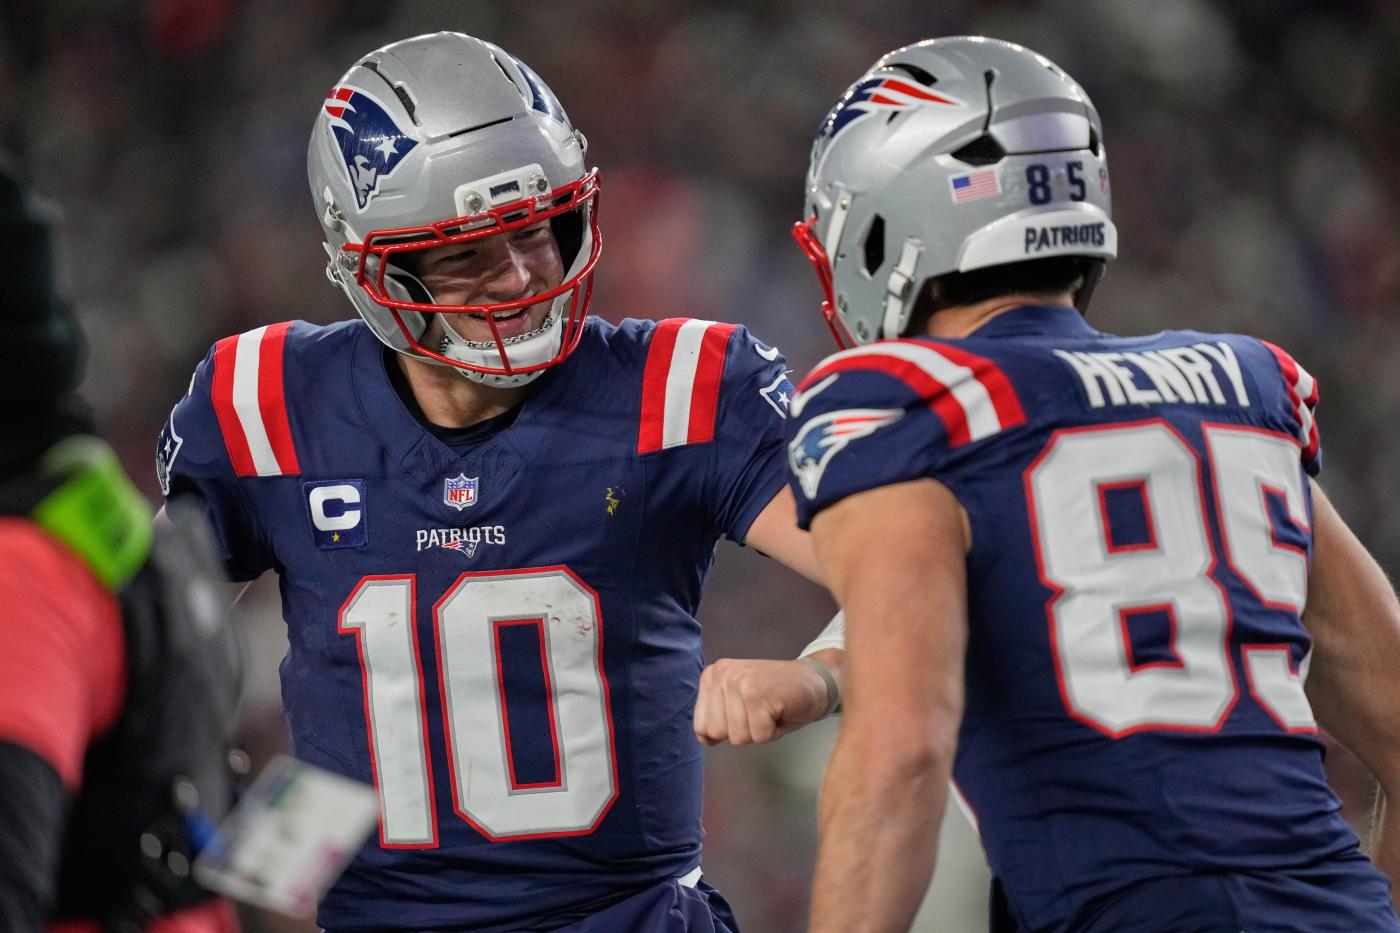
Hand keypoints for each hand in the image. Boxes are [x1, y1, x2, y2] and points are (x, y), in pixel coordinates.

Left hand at [693, 657, 832, 746]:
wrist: (814, 680)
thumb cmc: (777, 696)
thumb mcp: (738, 703)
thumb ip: (717, 717)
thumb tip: (705, 738)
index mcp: (713, 676)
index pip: (701, 726)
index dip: (728, 730)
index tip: (746, 713)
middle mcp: (722, 675)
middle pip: (718, 733)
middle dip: (743, 731)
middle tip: (761, 712)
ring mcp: (739, 683)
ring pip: (738, 737)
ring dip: (760, 732)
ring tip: (771, 711)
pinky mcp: (757, 694)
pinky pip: (759, 736)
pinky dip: (774, 732)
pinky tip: (780, 711)